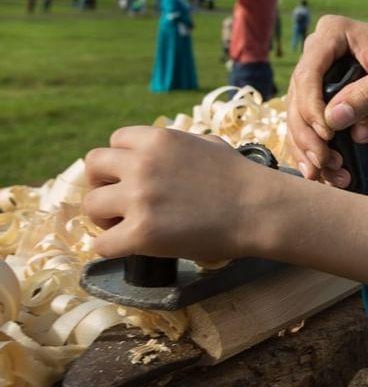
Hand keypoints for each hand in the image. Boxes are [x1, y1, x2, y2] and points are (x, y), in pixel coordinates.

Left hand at [83, 127, 278, 260]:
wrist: (258, 209)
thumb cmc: (240, 178)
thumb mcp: (207, 144)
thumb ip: (176, 146)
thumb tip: (159, 154)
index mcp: (158, 139)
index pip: (113, 143)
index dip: (121, 162)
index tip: (133, 178)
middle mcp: (142, 163)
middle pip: (92, 168)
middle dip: (103, 184)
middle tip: (121, 202)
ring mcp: (139, 198)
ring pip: (90, 205)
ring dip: (104, 217)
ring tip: (127, 225)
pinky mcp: (141, 233)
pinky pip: (101, 244)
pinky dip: (113, 248)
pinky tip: (133, 247)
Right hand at [286, 16, 367, 180]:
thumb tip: (332, 119)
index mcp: (333, 33)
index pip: (309, 72)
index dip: (312, 107)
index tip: (328, 135)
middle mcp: (317, 48)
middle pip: (297, 94)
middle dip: (306, 131)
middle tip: (322, 160)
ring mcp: (315, 69)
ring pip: (296, 110)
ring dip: (304, 142)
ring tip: (318, 170)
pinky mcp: (317, 89)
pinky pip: (304, 118)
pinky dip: (308, 144)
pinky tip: (315, 168)